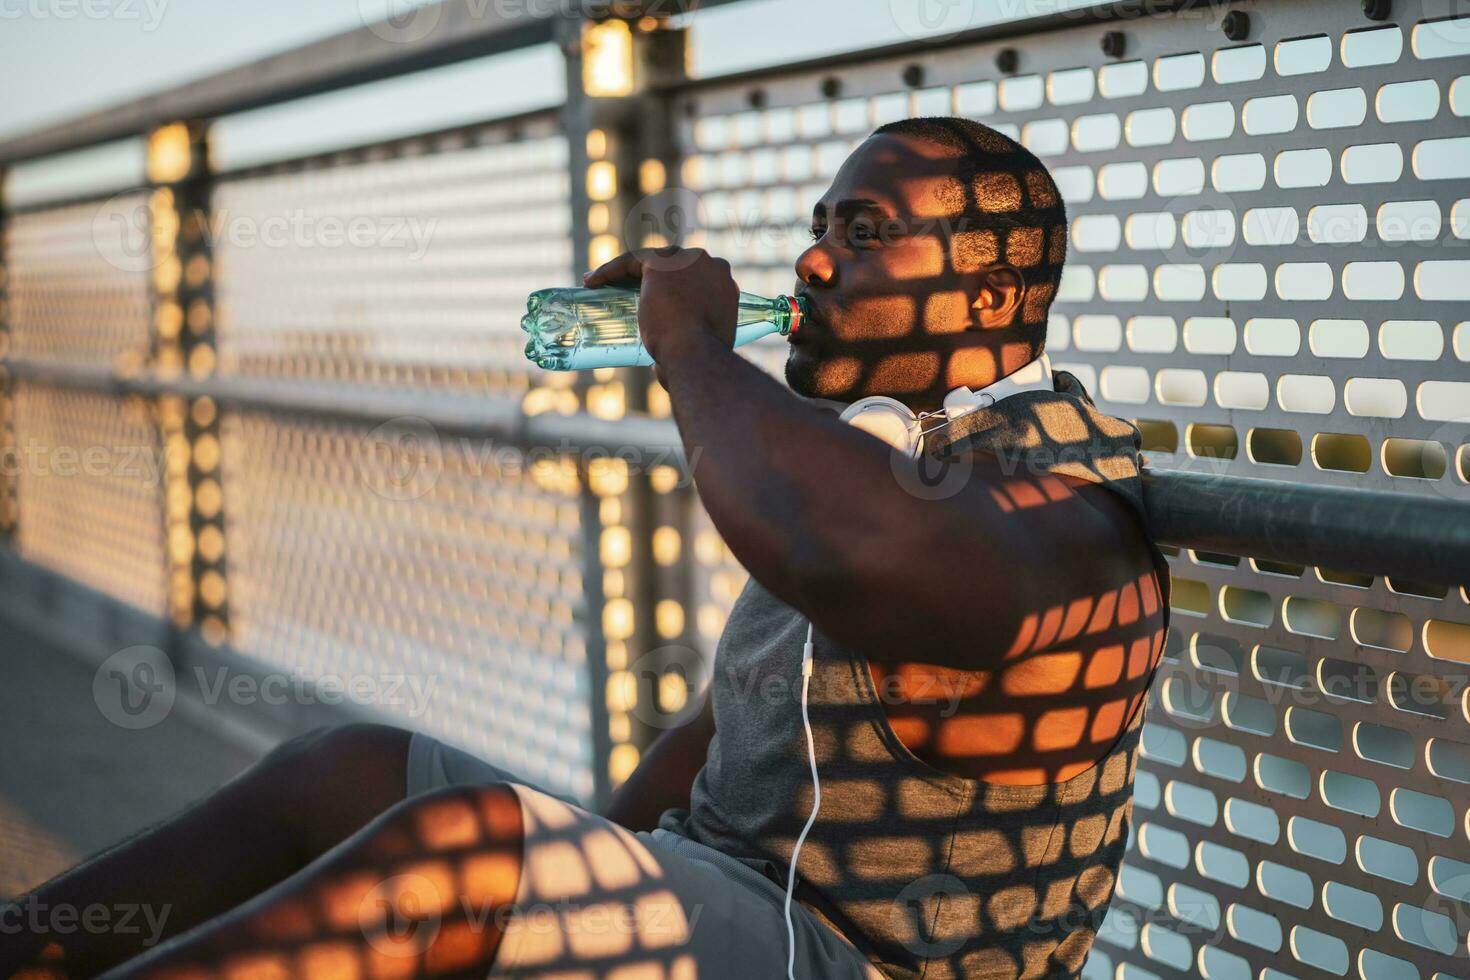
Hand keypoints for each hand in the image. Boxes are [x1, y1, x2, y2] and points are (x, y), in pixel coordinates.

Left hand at [583, 247, 738, 388]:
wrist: (696, 353)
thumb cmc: (699, 362)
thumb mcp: (698, 355)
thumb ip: (683, 352)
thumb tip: (660, 370)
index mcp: (725, 286)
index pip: (696, 279)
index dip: (675, 289)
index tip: (657, 304)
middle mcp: (711, 265)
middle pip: (674, 264)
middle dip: (652, 276)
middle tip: (629, 294)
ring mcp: (686, 261)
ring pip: (650, 259)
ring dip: (625, 269)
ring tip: (601, 285)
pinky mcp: (660, 263)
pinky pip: (630, 261)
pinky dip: (609, 269)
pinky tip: (591, 282)